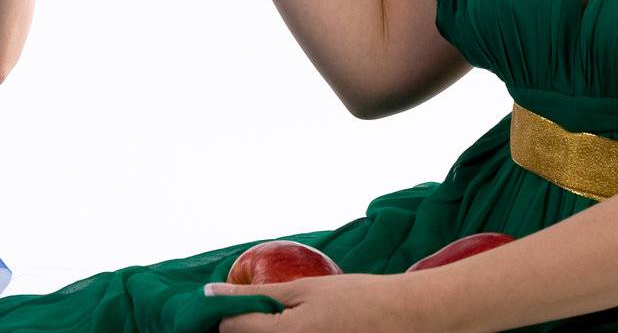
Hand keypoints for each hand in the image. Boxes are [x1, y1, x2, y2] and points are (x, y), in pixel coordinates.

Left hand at [208, 272, 438, 332]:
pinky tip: (301, 329)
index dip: (223, 315)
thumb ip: (256, 295)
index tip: (230, 305)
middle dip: (245, 329)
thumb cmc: (356, 297)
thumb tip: (211, 292)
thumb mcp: (305, 289)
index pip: (232, 330)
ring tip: (287, 320)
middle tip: (259, 314)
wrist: (407, 318)